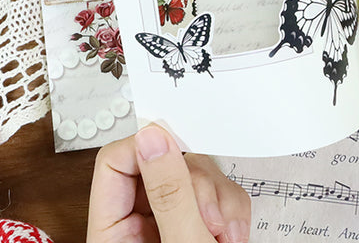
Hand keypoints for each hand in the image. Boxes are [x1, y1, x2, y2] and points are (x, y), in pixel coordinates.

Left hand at [87, 124, 250, 242]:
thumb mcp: (181, 242)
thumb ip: (170, 193)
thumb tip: (153, 137)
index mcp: (114, 231)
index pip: (116, 161)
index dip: (148, 147)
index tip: (177, 145)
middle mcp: (141, 222)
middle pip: (165, 162)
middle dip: (197, 183)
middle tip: (207, 214)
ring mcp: (172, 220)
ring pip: (198, 172)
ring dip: (220, 198)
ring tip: (222, 233)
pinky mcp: (202, 220)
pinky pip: (221, 189)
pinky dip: (232, 208)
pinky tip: (231, 235)